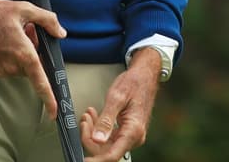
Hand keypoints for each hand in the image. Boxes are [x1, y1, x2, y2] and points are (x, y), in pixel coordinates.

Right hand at [0, 0, 66, 118]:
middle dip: (34, 53)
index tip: (53, 113)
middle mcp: (11, 66)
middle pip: (32, 68)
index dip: (49, 98)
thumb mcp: (25, 9)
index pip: (40, 80)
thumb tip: (61, 34)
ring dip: (22, 55)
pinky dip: (10, 58)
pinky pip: (8, 68)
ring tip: (12, 35)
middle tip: (28, 32)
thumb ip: (48, 21)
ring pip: (20, 68)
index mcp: (23, 53)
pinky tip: (3, 42)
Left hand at [79, 47, 162, 161]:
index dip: (95, 159)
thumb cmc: (135, 82)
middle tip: (84, 121)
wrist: (145, 75)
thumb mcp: (117, 98)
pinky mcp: (127, 132)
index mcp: (133, 130)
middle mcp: (134, 137)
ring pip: (106, 144)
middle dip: (90, 137)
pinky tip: (94, 117)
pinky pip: (109, 137)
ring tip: (88, 116)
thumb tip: (97, 139)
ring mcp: (131, 135)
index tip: (83, 159)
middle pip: (106, 150)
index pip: (112, 155)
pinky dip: (99, 128)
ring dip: (93, 132)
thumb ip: (106, 120)